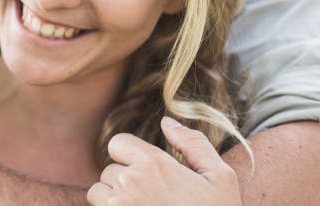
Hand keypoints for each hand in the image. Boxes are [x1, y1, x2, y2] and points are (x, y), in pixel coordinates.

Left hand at [87, 117, 241, 205]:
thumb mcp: (220, 178)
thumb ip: (193, 144)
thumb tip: (167, 121)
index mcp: (153, 164)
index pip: (118, 143)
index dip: (131, 155)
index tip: (147, 171)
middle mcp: (130, 182)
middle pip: (110, 169)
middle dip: (126, 179)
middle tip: (152, 196)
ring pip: (99, 192)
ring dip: (114, 199)